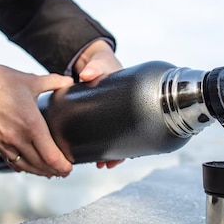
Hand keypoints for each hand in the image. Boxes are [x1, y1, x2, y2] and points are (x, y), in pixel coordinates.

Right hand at [0, 60, 73, 176]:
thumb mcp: (30, 80)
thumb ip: (53, 82)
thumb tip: (69, 82)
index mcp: (32, 125)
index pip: (51, 156)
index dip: (63, 166)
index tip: (70, 167)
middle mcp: (19, 138)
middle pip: (41, 166)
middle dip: (56, 171)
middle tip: (65, 171)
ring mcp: (6, 143)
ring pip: (27, 167)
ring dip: (40, 172)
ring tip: (51, 173)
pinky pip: (12, 162)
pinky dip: (23, 167)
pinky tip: (28, 167)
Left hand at [74, 39, 124, 168]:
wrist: (94, 59)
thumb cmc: (102, 62)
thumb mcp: (99, 64)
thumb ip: (94, 68)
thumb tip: (87, 75)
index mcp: (128, 100)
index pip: (136, 125)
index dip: (132, 144)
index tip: (123, 155)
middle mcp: (121, 110)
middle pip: (126, 138)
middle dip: (118, 154)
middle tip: (108, 164)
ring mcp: (110, 114)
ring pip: (114, 138)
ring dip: (109, 152)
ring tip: (100, 164)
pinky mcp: (98, 115)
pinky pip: (101, 132)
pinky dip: (98, 144)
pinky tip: (91, 155)